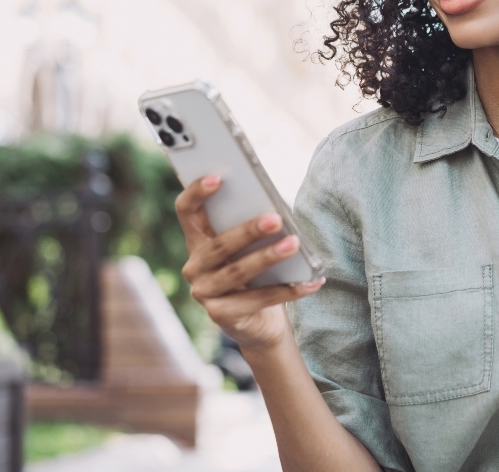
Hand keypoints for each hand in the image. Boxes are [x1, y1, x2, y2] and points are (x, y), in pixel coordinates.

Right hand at [177, 175, 325, 351]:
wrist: (261, 321)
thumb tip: (276, 210)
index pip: (186, 211)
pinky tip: (311, 281)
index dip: (197, 193)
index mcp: (198, 240)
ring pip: (237, 272)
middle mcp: (194, 267)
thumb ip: (254, 226)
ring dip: (268, 257)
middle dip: (249, 230)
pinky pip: (258, 299)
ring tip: (294, 244)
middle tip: (276, 218)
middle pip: (219, 245)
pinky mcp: (220, 315)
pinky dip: (288, 290)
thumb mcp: (252, 246)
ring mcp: (204, 293)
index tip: (218, 177)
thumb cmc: (258, 272)